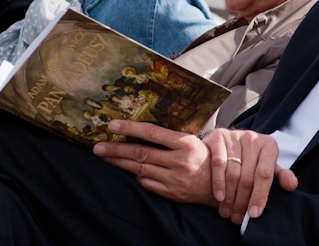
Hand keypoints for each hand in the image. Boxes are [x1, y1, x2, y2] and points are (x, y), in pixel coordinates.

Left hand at [92, 120, 216, 205]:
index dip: (130, 128)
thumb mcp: (191, 141)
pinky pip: (147, 184)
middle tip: (98, 146)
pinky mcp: (172, 193)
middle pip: (141, 153)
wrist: (220, 185)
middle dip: (116, 149)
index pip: (152, 132)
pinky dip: (133, 177)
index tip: (112, 125)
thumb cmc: (203, 157)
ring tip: (104, 158)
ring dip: (119, 163)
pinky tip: (122, 171)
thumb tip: (140, 128)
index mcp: (185, 143)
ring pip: (140, 169)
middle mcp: (179, 161)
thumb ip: (169, 136)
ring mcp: (175, 179)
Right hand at [203, 129, 297, 223]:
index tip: (254, 214)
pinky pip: (218, 163)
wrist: (230, 142)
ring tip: (227, 212)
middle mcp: (252, 138)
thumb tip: (292, 185)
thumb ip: (281, 176)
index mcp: (268, 145)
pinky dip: (218, 182)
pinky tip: (219, 197)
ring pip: (233, 172)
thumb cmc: (253, 160)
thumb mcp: (269, 167)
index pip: (265, 174)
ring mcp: (234, 136)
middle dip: (242, 201)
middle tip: (238, 218)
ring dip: (229, 196)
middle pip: (247, 176)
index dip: (259, 196)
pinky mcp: (218, 136)